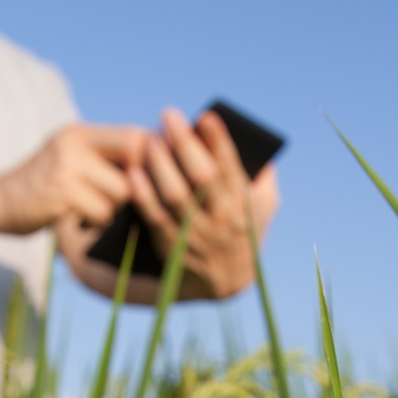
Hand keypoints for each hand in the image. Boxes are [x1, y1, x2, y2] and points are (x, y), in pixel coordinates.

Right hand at [0, 123, 149, 234]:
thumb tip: (158, 162)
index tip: (148, 180)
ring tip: (89, 209)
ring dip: (113, 208)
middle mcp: (75, 142)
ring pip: (123, 191)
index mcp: (81, 133)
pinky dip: (95, 222)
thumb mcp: (71, 161)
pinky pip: (103, 212)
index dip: (151, 159)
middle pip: (137, 159)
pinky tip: (76, 219)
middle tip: (119, 198)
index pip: (136, 136)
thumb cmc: (41, 189)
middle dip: (136, 184)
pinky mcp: (61, 191)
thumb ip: (105, 158)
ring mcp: (67, 165)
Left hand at [126, 108, 280, 299]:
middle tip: (168, 115)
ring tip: (148, 139)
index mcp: (243, 203)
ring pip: (176, 195)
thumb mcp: (264, 206)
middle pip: (202, 176)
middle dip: (184, 143)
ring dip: (160, 164)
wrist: (226, 282)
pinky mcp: (172, 246)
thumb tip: (258, 143)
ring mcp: (197, 234)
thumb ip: (263, 175)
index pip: (231, 166)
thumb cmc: (243, 230)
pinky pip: (155, 218)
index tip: (206, 116)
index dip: (218, 140)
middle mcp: (222, 218)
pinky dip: (143, 195)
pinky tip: (133, 173)